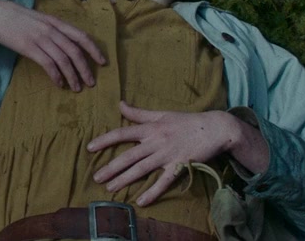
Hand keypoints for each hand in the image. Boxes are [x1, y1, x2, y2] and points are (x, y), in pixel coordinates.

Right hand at [0, 0, 105, 90]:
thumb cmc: (19, 18)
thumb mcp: (41, 19)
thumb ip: (54, 29)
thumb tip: (68, 44)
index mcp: (56, 22)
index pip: (81, 36)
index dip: (94, 50)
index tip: (102, 62)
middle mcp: (51, 30)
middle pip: (74, 51)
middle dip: (85, 69)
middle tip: (91, 83)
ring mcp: (40, 38)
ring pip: (63, 60)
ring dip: (72, 76)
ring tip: (77, 88)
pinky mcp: (29, 47)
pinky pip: (48, 64)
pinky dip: (56, 76)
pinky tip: (59, 83)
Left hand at [87, 102, 240, 205]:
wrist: (214, 128)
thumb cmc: (186, 121)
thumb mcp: (161, 114)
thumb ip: (139, 113)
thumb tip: (120, 104)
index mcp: (150, 128)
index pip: (122, 133)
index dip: (105, 140)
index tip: (90, 148)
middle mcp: (156, 142)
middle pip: (129, 156)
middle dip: (111, 168)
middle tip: (96, 178)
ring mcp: (167, 155)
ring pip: (142, 169)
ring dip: (125, 180)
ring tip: (110, 188)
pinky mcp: (180, 166)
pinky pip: (164, 182)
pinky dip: (152, 192)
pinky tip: (140, 201)